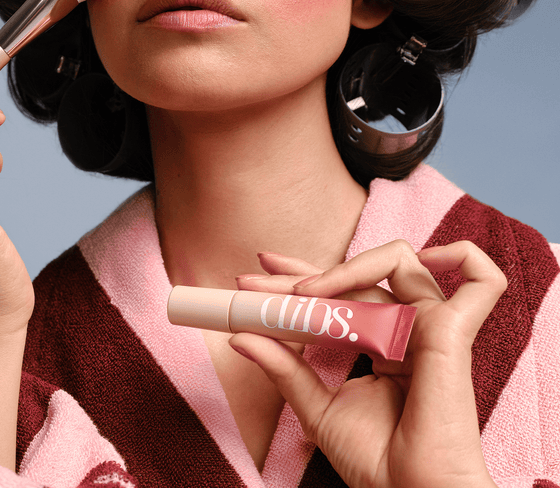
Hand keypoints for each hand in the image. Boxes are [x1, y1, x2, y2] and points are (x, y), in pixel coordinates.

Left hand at [230, 242, 505, 487]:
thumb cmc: (375, 463)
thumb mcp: (316, 407)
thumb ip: (283, 368)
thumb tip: (240, 336)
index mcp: (381, 343)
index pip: (339, 297)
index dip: (298, 280)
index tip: (252, 282)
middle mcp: (406, 329)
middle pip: (355, 279)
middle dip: (300, 275)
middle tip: (252, 284)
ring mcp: (431, 327)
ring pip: (393, 266)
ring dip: (344, 268)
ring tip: (303, 291)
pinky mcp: (453, 332)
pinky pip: (479, 281)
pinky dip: (460, 256)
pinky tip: (422, 259)